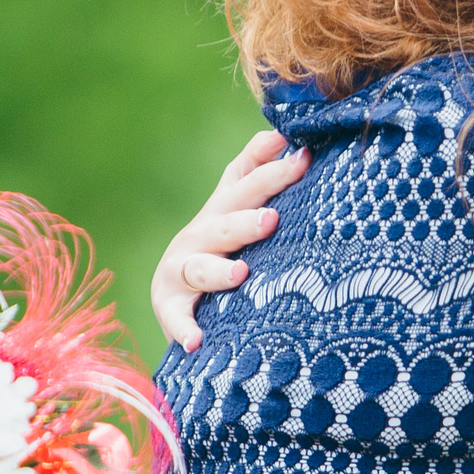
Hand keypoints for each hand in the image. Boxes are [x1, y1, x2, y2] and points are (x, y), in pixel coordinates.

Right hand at [152, 130, 308, 349]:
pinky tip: (197, 341)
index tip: (303, 159)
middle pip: (223, 225)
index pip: (244, 186)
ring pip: (200, 269)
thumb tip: (279, 132)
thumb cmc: (216, 247)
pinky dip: (184, 329)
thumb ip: (251, 169)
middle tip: (272, 219)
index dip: (271, 173)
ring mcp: (181, 273)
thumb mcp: (231, 208)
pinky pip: (177, 318)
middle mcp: (197, 238)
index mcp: (218, 212)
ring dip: (218, 272)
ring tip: (240, 274)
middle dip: (246, 221)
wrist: (174, 297)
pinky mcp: (170, 308)